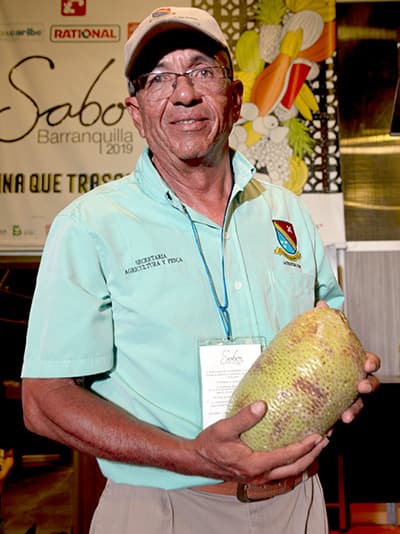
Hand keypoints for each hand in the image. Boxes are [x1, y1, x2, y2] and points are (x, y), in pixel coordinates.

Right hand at [191, 401, 327, 484]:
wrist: (198, 460)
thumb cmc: (210, 445)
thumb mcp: (224, 429)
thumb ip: (244, 417)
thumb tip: (262, 405)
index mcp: (255, 464)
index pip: (286, 457)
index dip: (304, 447)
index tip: (318, 436)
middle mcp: (260, 475)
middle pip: (295, 469)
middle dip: (313, 455)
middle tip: (326, 440)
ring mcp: (260, 477)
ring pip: (290, 473)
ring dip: (306, 460)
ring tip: (318, 445)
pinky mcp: (258, 475)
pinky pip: (283, 471)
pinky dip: (295, 462)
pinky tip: (298, 451)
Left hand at [315, 301, 380, 423]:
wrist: (300, 376)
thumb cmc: (315, 356)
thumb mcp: (316, 340)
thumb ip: (321, 324)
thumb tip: (321, 305)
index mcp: (353, 363)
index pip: (370, 361)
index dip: (371, 362)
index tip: (367, 363)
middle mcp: (354, 380)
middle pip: (371, 385)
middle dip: (369, 387)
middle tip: (360, 387)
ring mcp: (346, 397)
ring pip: (357, 406)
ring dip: (354, 411)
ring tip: (345, 417)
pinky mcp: (334, 411)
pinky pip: (337, 420)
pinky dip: (334, 425)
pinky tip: (328, 430)